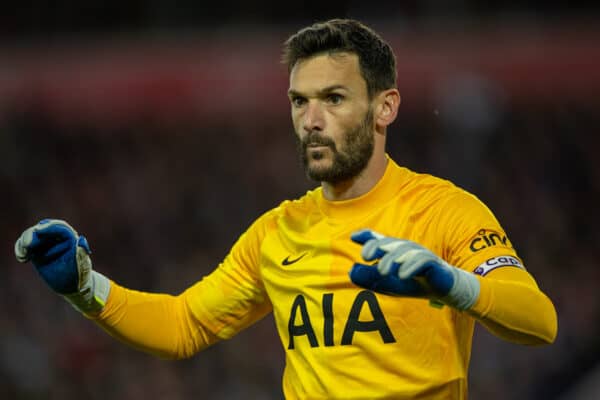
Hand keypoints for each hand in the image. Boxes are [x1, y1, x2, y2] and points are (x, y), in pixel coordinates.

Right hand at [15, 219, 109, 312]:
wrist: (71, 284)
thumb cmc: (79, 274)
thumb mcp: (81, 265)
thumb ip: (80, 253)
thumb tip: (81, 239)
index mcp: (71, 238)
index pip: (60, 228)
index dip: (49, 227)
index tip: (38, 229)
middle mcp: (58, 238)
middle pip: (44, 228)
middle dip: (33, 233)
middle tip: (28, 244)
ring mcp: (46, 244)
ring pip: (32, 235)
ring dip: (25, 240)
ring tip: (24, 254)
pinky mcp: (36, 251)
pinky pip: (25, 245)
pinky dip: (20, 248)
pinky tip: (22, 258)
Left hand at [349, 229, 479, 309]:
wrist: (443, 290)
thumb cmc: (413, 283)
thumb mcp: (388, 283)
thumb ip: (369, 278)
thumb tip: (350, 271)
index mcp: (394, 251)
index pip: (379, 240)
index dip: (367, 237)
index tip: (353, 237)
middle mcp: (406, 249)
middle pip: (389, 242)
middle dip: (376, 246)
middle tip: (364, 257)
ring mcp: (420, 253)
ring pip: (405, 250)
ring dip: (392, 259)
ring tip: (382, 271)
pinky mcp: (433, 263)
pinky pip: (422, 260)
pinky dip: (411, 266)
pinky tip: (402, 275)